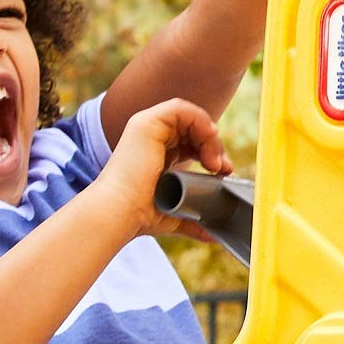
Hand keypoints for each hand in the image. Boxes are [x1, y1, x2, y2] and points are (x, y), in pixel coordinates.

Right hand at [99, 97, 229, 238]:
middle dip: (214, 145)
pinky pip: (181, 108)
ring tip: (214, 162)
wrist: (120, 214)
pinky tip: (209, 140)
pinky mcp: (146, 123)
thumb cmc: (140, 217)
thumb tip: (213, 235)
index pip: (190, 142)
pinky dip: (201, 121)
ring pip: (190, 117)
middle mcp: (149, 138)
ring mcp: (147, 127)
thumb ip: (193, 222)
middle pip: (193, 128)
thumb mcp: (174, 216)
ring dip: (210, 136)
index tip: (222, 172)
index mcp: (155, 154)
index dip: (210, 152)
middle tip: (223, 168)